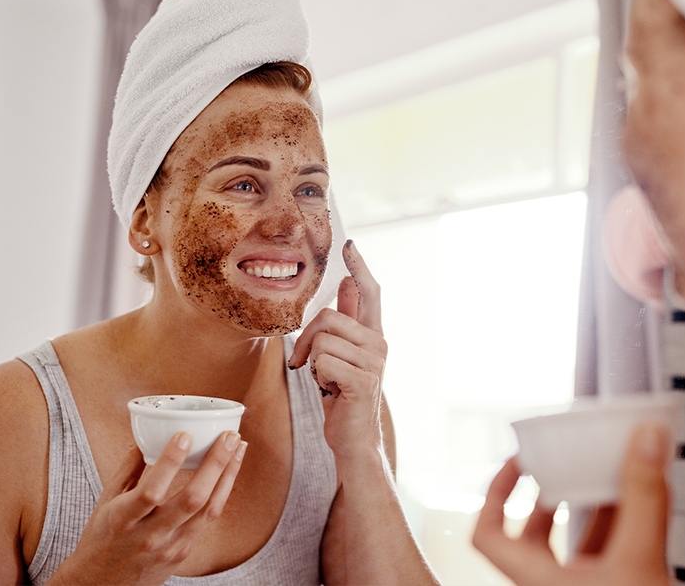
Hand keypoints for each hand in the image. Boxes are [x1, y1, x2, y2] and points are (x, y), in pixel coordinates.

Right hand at [50, 431, 245, 585]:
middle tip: (230, 436)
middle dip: (216, 464)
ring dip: (228, 476)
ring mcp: (170, 547)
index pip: (151, 491)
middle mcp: (150, 536)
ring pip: (208, 510)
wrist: (102, 585)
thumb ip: (127, 469)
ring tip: (238, 448)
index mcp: (123, 520)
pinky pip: (208, 520)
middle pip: (191, 500)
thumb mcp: (105, 502)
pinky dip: (221, 493)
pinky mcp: (184, 553)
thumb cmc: (101, 539)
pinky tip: (228, 472)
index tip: (185, 434)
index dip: (170, 462)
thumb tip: (144, 435)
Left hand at [289, 239, 387, 465]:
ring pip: (321, 341)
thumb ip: (347, 321)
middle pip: (327, 317)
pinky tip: (331, 391)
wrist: (353, 438)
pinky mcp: (363, 380)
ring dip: (312, 363)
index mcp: (373, 334)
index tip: (349, 245)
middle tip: (307, 364)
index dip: (359, 266)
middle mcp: (379, 343)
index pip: (370, 292)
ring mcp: (374, 362)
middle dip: (306, 340)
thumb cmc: (344, 396)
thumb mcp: (342, 354)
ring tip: (326, 381)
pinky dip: (317, 377)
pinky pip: (323, 362)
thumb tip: (348, 283)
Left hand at [472, 424, 671, 585]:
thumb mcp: (638, 558)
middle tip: (567, 465)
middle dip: (552, 493)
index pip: (486, 536)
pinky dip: (624, 525)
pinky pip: (610, 552)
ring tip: (609, 472)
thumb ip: (643, 499)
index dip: (494, 494)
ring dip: (593, 506)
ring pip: (576, 542)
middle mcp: (555, 585)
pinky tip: (646, 500)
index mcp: (538, 580)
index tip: (518, 463)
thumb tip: (646, 441)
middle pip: (534, 533)